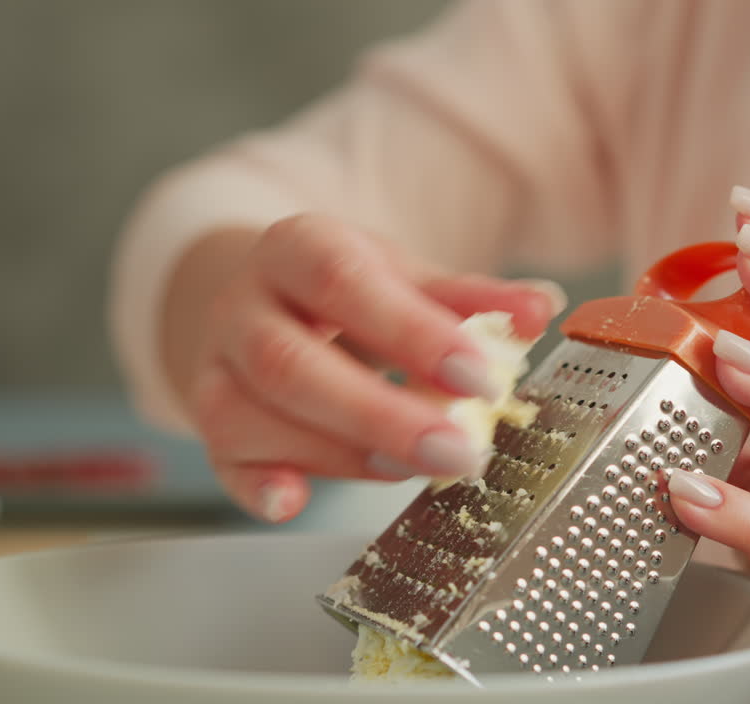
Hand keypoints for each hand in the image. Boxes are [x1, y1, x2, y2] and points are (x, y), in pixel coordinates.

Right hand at [166, 214, 564, 522]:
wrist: (264, 297)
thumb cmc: (346, 292)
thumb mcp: (405, 277)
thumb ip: (469, 299)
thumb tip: (540, 308)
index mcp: (295, 248)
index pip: (344, 281)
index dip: (411, 332)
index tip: (482, 378)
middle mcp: (242, 305)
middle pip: (287, 363)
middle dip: (378, 414)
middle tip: (459, 452)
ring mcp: (216, 366)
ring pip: (248, 415)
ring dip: (335, 453)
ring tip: (410, 469)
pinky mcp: (209, 422)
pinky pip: (220, 460)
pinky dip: (256, 487)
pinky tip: (296, 501)